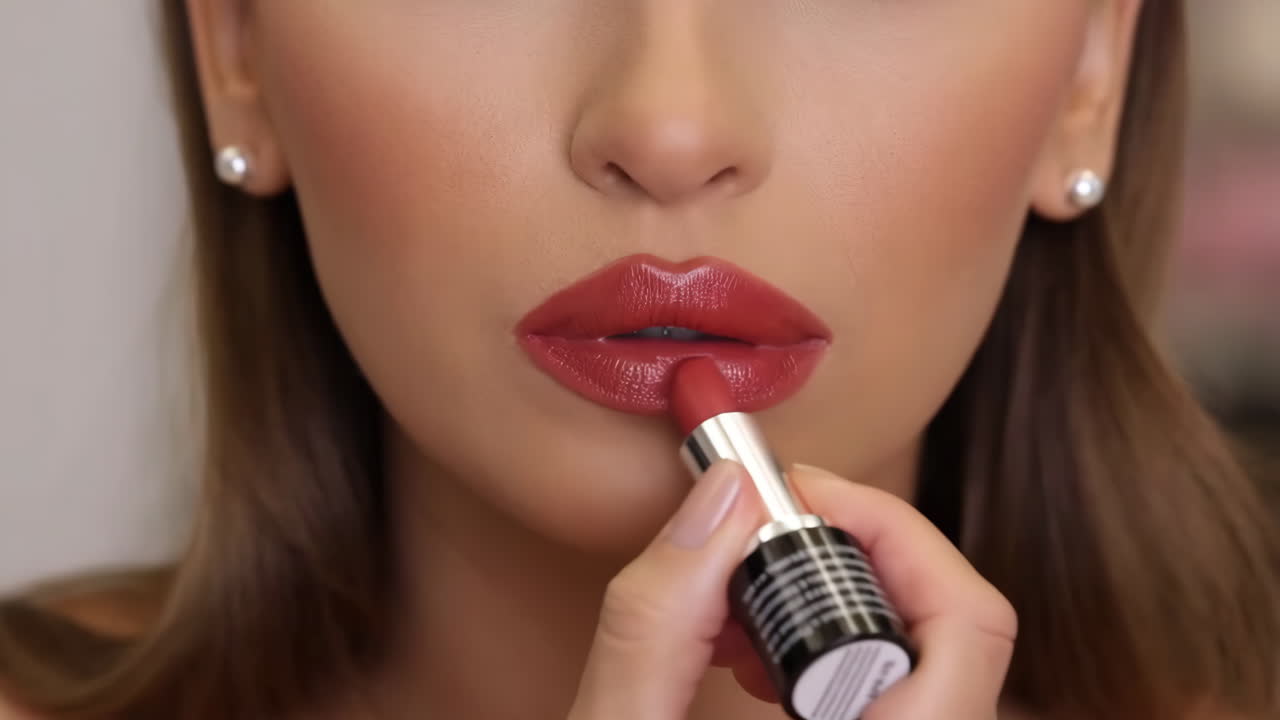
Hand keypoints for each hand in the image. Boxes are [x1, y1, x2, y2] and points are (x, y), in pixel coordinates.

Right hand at [567, 461, 1017, 719]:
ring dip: (840, 603)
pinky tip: (750, 660)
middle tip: (758, 536)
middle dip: (855, 556)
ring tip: (739, 607)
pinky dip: (831, 652)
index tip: (793, 498)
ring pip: (929, 667)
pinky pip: (898, 699)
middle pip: (955, 636)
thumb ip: (657, 620)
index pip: (966, 630)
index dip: (888, 530)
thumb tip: (724, 501)